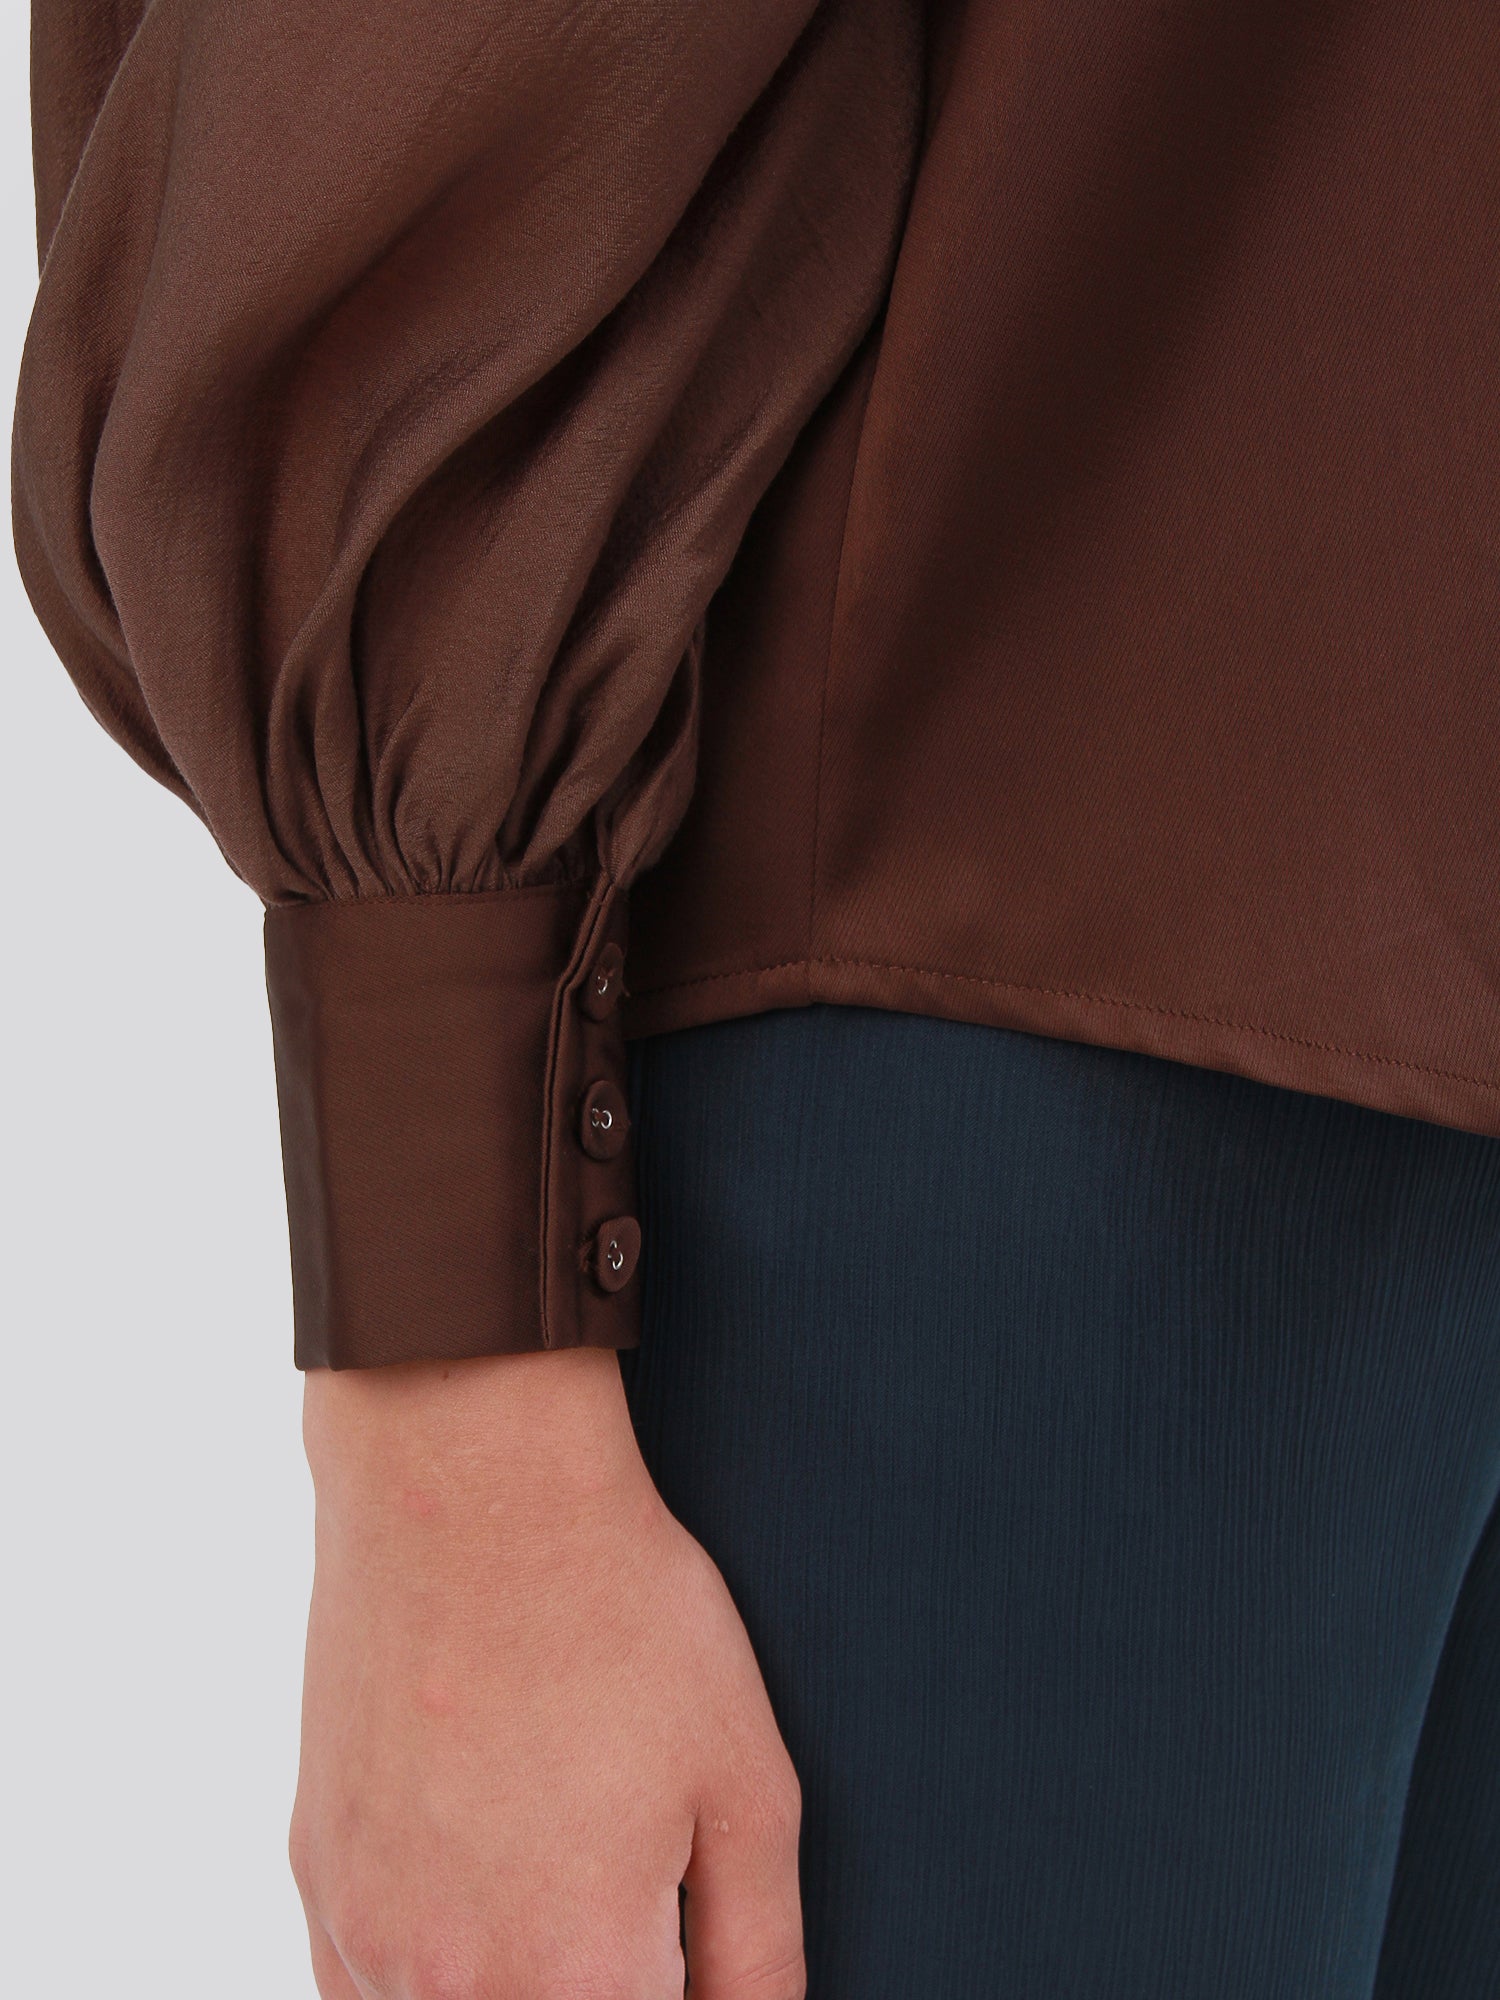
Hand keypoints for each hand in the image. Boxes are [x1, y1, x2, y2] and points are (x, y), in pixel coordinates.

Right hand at [291, 1347, 803, 1999]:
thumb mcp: (748, 1781)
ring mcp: (369, 1934)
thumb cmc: (618, 1613)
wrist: (473, 1487)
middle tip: (629, 1877)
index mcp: (579, 1976)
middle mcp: (456, 1986)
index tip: (681, 1943)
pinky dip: (426, 1971)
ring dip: (514, 1979)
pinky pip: (364, 1987)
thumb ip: (759, 1953)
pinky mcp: (318, 1875)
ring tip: (557, 1857)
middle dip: (604, 1980)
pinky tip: (477, 1883)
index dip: (680, 1991)